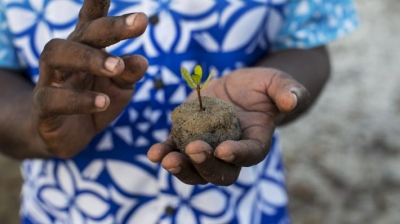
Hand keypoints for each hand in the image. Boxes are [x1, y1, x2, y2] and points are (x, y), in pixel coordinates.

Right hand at [32, 0, 147, 157]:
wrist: (70, 136)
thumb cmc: (98, 102)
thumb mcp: (120, 88)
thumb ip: (129, 74)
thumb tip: (142, 60)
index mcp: (88, 48)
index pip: (93, 19)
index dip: (98, 1)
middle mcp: (67, 57)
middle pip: (82, 32)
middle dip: (112, 26)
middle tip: (141, 22)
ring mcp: (51, 79)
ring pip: (56, 53)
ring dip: (90, 57)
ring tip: (117, 67)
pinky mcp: (43, 107)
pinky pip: (52, 98)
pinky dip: (79, 100)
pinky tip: (103, 102)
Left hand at [148, 68, 308, 184]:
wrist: (240, 87)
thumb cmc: (264, 87)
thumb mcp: (279, 84)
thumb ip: (289, 92)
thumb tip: (291, 100)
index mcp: (255, 142)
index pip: (249, 155)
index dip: (237, 155)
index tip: (223, 149)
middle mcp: (231, 152)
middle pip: (219, 171)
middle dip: (205, 166)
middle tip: (193, 150)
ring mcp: (208, 147)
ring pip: (194, 168)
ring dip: (180, 166)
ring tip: (165, 158)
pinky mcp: (188, 136)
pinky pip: (175, 149)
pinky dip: (165, 152)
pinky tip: (154, 152)